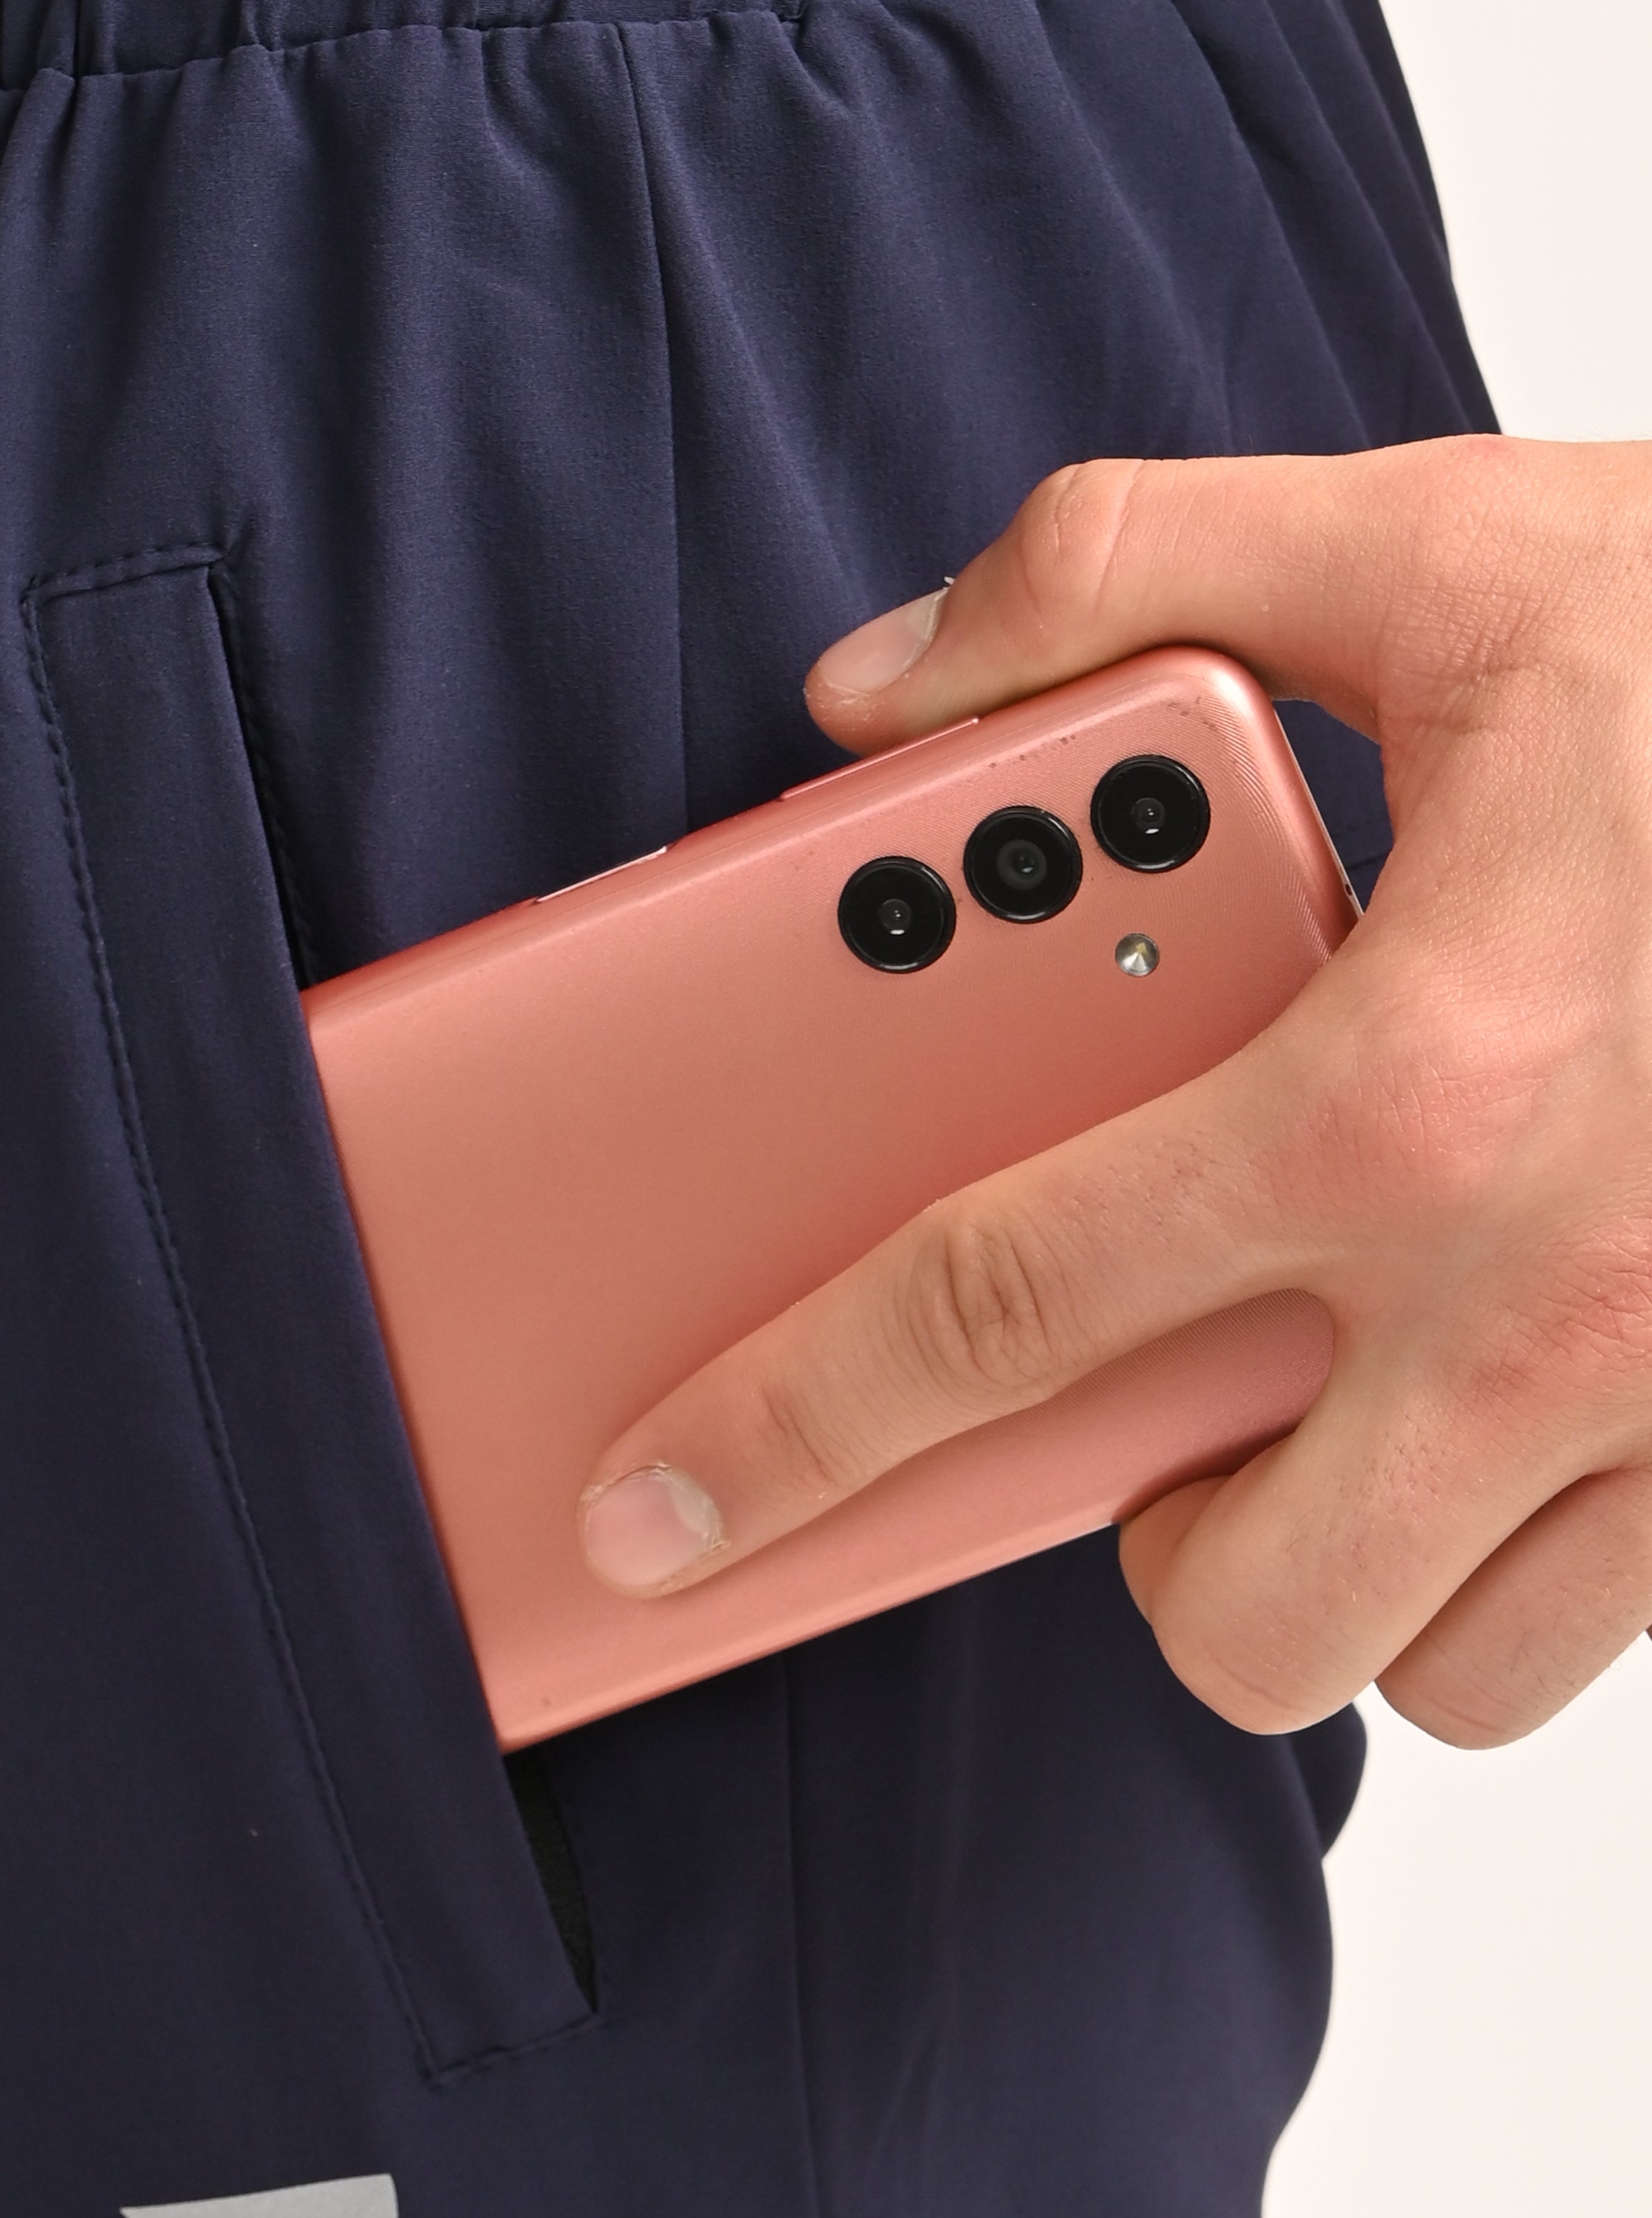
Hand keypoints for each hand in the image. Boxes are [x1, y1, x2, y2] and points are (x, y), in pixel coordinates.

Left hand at [576, 437, 1651, 1745]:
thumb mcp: (1452, 543)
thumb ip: (1126, 563)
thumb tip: (880, 680)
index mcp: (1406, 1082)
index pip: (1002, 1315)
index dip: (789, 1435)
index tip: (661, 1515)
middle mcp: (1553, 1296)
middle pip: (1232, 1615)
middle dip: (1146, 1563)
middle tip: (1159, 1418)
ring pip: (1440, 1675)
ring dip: (1355, 1577)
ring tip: (1354, 1411)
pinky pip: (1620, 1630)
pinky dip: (1536, 1561)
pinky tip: (1530, 1401)